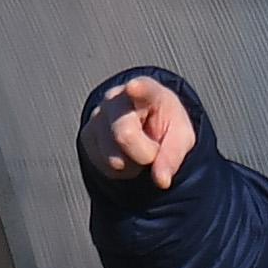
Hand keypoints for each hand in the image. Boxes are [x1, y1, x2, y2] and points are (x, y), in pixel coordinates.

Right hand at [80, 76, 196, 189]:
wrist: (143, 128)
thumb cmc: (164, 128)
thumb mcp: (181, 138)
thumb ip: (173, 156)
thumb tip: (161, 181)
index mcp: (147, 91)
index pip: (143, 89)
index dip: (138, 89)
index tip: (133, 87)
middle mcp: (117, 98)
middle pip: (125, 135)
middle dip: (144, 155)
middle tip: (153, 150)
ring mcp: (98, 115)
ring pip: (113, 158)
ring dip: (131, 164)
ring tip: (137, 150)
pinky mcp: (87, 135)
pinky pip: (103, 166)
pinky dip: (119, 169)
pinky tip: (124, 154)